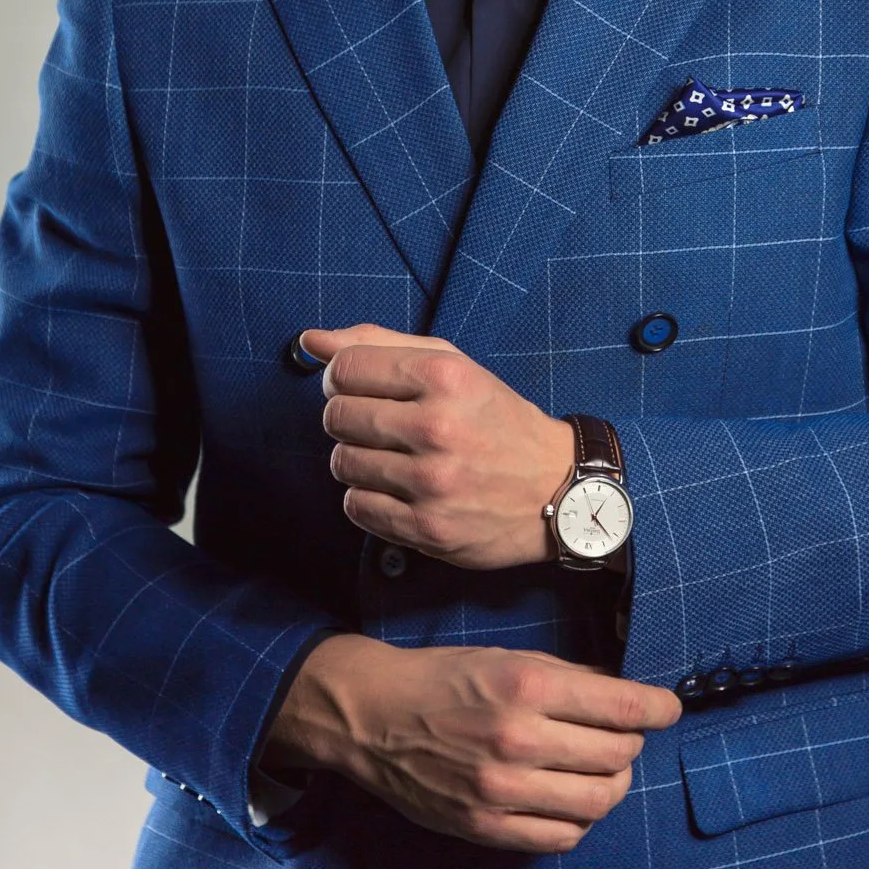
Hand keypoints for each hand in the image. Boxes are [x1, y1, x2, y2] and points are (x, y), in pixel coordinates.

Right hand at [263, 633, 681, 853]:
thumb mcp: (508, 657)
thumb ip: (568, 678)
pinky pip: (561, 837)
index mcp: (528, 686)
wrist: (373, 716)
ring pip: (598, 801)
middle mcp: (519, 739)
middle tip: (625, 735)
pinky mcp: (485, 828)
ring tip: (602, 770)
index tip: (669, 709)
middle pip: (618, 756)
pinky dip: (579, 819)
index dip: (658, 709)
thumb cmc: (444, 678)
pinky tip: (571, 798)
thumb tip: (624, 696)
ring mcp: (502, 791)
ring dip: (613, 784)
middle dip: (632, 744)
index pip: (622, 707)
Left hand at [300, 322, 575, 569]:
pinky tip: (399, 489)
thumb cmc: (496, 419)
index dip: (343, 378)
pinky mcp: (427, 529)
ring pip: (342, 463)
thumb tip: (312, 340)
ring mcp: (432, 483)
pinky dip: (369, 498)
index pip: (345, 369)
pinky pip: (356, 507)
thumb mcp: (451, 365)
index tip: (361, 388)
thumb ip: (379, 344)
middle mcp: (437, 428)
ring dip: (358, 460)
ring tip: (393, 458)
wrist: (556, 487)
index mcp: (445, 377)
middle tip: (382, 425)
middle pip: (337, 416)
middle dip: (349, 418)